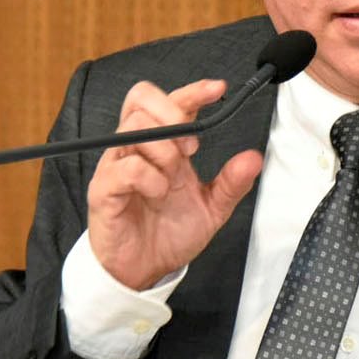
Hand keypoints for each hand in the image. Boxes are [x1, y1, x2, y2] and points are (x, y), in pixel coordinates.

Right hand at [85, 79, 263, 289]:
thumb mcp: (211, 208)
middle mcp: (137, 148)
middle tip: (191, 147)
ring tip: (173, 178)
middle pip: (141, 99)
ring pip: (134, 128)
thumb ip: (232, 182)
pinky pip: (126, 167)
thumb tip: (254, 158)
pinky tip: (158, 194)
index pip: (170, 101)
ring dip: (164, 151)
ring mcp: (117, 165)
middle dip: (173, 114)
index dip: (193, 91)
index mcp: (163, 146)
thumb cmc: (169, 233)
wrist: (143, 269)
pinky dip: (150, 178)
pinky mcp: (104, 188)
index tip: (217, 89)